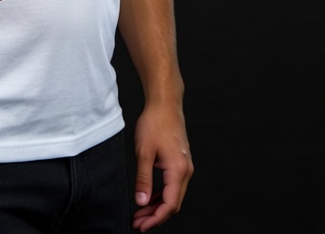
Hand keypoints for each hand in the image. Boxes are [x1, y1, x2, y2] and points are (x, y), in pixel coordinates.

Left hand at [131, 101, 192, 230]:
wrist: (165, 104)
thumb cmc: (155, 122)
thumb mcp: (144, 152)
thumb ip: (143, 179)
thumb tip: (142, 202)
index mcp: (178, 170)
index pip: (169, 205)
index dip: (155, 219)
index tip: (141, 226)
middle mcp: (185, 170)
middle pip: (173, 203)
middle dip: (156, 216)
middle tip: (138, 223)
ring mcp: (184, 166)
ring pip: (173, 195)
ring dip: (158, 206)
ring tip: (141, 213)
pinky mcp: (180, 162)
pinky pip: (173, 185)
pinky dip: (162, 194)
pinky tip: (150, 197)